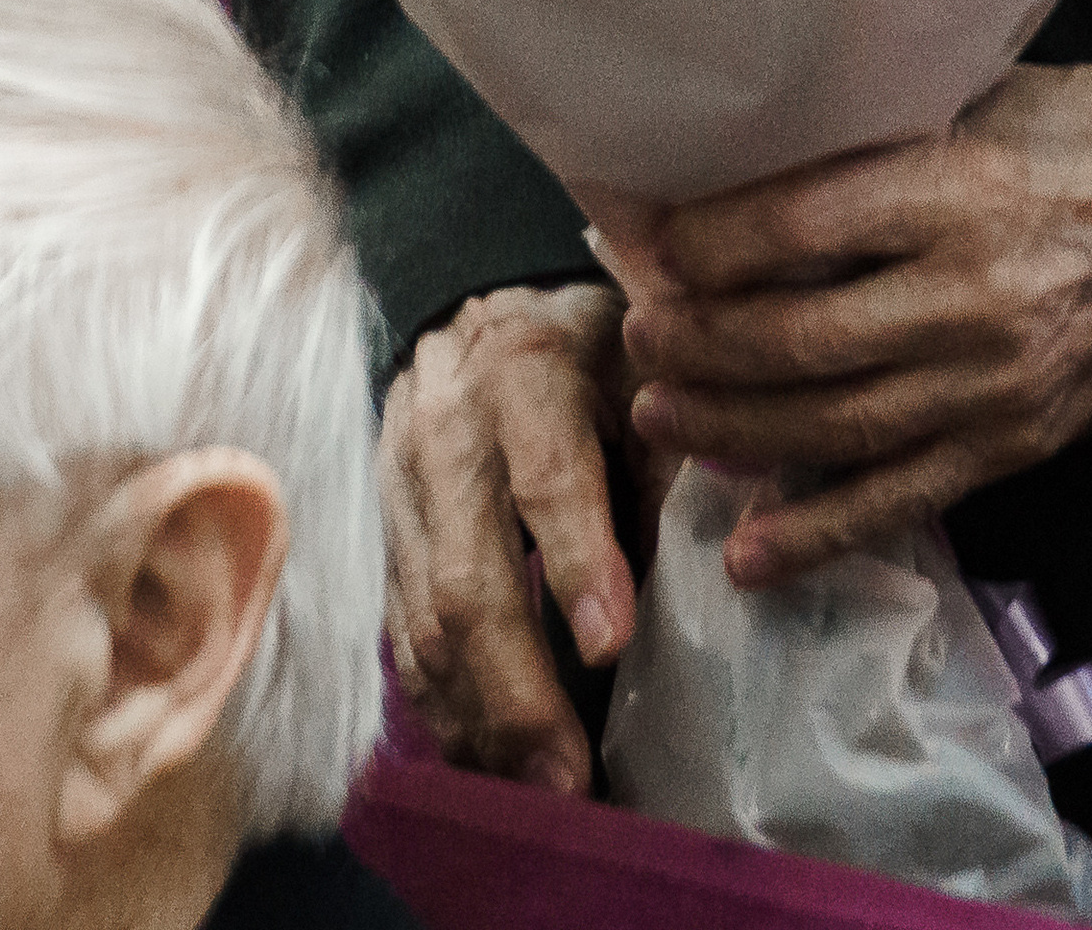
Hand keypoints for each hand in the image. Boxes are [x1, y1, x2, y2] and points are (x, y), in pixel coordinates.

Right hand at [379, 281, 646, 795]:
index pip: (546, 476)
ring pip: (425, 623)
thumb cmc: (586, 341)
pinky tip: (483, 759)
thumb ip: (668, 449)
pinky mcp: (383, 537)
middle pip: (470, 577)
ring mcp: (401, 492)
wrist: (473, 301)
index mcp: (529, 373)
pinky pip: (401, 635)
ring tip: (537, 790)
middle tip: (568, 778)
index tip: (609, 645)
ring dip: (479, 720)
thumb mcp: (642, 358)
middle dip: (518, 690)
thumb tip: (708, 561)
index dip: (575, 561)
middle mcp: (450, 435)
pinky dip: (442, 706)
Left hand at [591, 66, 1091, 589]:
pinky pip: (898, 500)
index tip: (652, 245)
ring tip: (661, 415)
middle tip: (639, 335)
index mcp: (960, 189)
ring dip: (728, 431)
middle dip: (696, 345)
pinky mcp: (1013, 443)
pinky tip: (749, 554)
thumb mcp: (997, 94)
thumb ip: (892, 123)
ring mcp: (991, 383)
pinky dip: (817, 534)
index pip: (800, 225)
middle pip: (795, 339)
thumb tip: (762, 134)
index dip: (709, 244)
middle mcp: (969, 294)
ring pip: (829, 427)